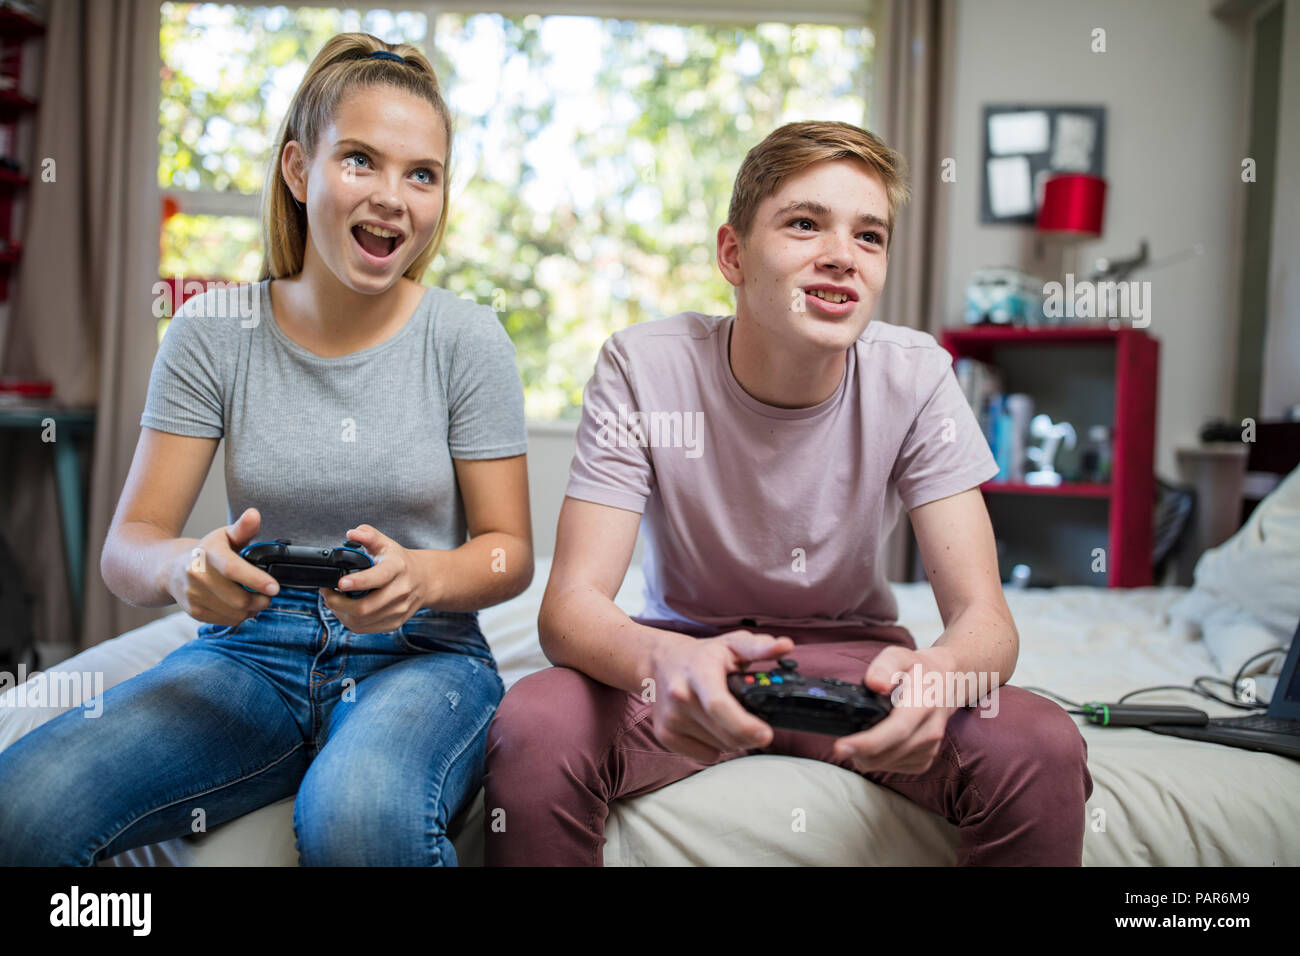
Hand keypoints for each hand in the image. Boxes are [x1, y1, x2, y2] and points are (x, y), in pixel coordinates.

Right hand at [168, 507, 278, 626]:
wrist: (170, 568)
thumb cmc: (207, 551)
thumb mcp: (225, 535)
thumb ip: (243, 528)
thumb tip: (254, 515)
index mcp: (207, 552)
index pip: (232, 568)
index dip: (255, 579)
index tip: (274, 587)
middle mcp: (195, 574)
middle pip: (237, 598)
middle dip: (261, 600)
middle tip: (268, 595)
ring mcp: (192, 595)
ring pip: (234, 612)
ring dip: (252, 610)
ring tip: (256, 600)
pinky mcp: (193, 611)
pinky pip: (225, 620)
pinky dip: (239, 616)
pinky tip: (242, 607)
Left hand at [320, 524, 428, 633]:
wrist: (423, 580)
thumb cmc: (399, 561)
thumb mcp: (385, 543)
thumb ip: (368, 535)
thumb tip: (352, 533)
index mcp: (398, 568)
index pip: (379, 577)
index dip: (359, 582)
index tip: (341, 583)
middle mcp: (401, 591)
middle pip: (365, 607)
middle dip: (338, 603)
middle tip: (326, 593)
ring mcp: (399, 610)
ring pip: (362, 621)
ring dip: (341, 613)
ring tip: (333, 601)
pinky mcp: (395, 623)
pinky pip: (365, 628)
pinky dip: (349, 621)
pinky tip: (344, 611)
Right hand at [649, 629, 795, 762]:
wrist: (659, 662)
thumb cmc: (702, 655)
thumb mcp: (732, 644)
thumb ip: (760, 647)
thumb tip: (785, 646)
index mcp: (699, 671)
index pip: (718, 704)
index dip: (744, 725)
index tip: (766, 734)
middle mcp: (680, 695)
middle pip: (725, 733)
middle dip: (749, 734)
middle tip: (757, 724)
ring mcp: (670, 718)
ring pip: (719, 747)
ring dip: (732, 739)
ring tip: (727, 717)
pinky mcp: (664, 735)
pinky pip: (705, 755)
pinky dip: (715, 746)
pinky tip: (711, 726)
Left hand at [831, 645, 960, 775]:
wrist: (947, 683)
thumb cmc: (918, 669)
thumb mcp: (900, 656)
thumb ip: (885, 666)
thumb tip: (875, 684)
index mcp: (923, 705)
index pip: (896, 730)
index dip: (867, 742)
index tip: (841, 747)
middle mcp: (930, 730)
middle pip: (888, 753)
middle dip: (858, 752)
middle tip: (840, 744)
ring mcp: (930, 747)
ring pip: (889, 764)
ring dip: (868, 757)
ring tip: (857, 741)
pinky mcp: (926, 758)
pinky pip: (896, 768)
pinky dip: (880, 761)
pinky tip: (875, 746)